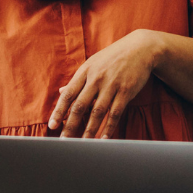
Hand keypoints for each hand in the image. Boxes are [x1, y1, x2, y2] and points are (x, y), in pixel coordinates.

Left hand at [49, 30, 164, 137]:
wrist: (141, 48)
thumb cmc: (113, 57)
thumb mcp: (92, 63)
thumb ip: (77, 80)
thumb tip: (61, 92)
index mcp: (85, 71)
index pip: (68, 95)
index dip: (58, 111)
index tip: (52, 125)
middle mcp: (96, 79)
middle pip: (80, 106)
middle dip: (71, 125)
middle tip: (65, 141)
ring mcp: (112, 85)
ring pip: (97, 112)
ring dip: (89, 130)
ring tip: (83, 144)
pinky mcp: (126, 91)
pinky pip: (116, 113)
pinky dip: (109, 127)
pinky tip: (104, 138)